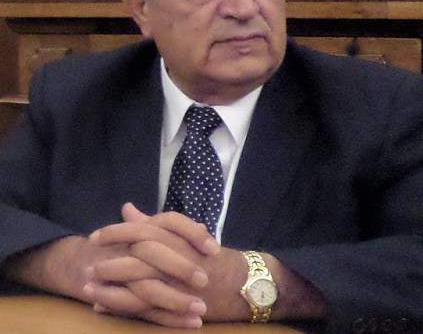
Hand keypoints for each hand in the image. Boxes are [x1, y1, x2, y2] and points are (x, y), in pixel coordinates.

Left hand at [88, 204, 327, 324]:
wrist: (242, 282)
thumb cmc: (210, 256)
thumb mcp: (183, 234)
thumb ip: (153, 222)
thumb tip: (127, 208)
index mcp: (178, 236)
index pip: (144, 229)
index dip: (118, 232)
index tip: (98, 235)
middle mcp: (178, 255)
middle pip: (139, 253)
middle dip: (112, 256)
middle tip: (89, 259)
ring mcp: (178, 280)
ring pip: (140, 280)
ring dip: (112, 282)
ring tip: (89, 284)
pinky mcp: (178, 302)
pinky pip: (146, 305)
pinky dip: (122, 305)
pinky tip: (103, 304)